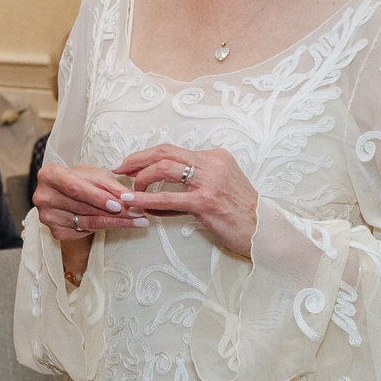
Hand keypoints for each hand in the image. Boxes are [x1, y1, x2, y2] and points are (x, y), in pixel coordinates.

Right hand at [30, 162, 147, 241]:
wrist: (66, 192)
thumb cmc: (80, 179)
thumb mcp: (96, 175)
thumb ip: (112, 186)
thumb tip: (129, 198)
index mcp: (49, 175)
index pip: (76, 188)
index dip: (98, 197)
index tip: (119, 205)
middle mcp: (43, 197)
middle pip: (83, 207)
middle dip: (114, 212)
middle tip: (138, 213)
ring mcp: (47, 217)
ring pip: (87, 222)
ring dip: (115, 223)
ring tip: (137, 221)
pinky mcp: (55, 232)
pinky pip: (84, 232)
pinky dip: (104, 229)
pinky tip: (119, 224)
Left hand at [112, 143, 256, 259]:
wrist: (262, 230)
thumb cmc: (240, 214)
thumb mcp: (220, 188)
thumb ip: (194, 184)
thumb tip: (161, 191)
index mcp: (215, 157)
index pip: (173, 150)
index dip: (147, 156)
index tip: (130, 163)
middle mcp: (212, 163)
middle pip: (165, 152)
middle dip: (136, 159)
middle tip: (118, 169)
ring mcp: (209, 181)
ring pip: (164, 168)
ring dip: (140, 177)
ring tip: (126, 190)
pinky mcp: (205, 201)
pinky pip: (168, 198)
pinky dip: (146, 199)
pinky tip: (133, 202)